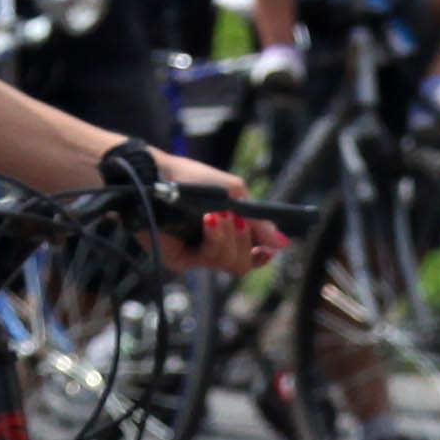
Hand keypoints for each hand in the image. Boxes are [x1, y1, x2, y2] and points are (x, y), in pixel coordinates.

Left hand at [143, 155, 282, 275]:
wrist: (156, 175)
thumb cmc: (192, 180)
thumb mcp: (234, 194)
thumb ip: (259, 221)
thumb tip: (283, 243)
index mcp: (227, 233)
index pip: (251, 256)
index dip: (262, 255)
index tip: (269, 248)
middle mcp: (213, 247)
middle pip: (244, 263)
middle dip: (245, 241)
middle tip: (238, 220)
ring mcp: (197, 255)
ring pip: (231, 263)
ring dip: (230, 237)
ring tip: (218, 214)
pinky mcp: (181, 259)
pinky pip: (209, 259)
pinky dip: (215, 238)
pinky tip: (210, 220)